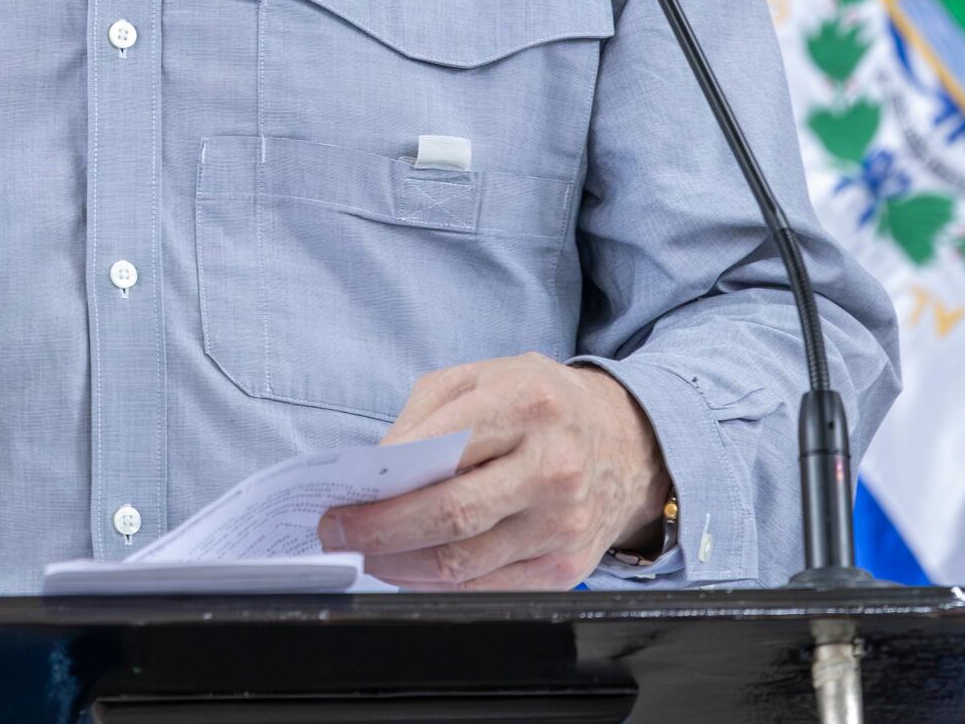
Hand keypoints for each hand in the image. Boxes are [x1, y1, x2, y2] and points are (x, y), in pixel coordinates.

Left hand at [318, 353, 671, 588]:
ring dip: (400, 565)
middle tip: (339, 535)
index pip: (441, 453)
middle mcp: (553, 465)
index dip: (382, 487)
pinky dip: (438, 584)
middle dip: (380, 533)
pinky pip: (487, 587)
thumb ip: (424, 417)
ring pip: (464, 564)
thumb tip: (375, 473)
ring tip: (366, 553)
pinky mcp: (566, 566)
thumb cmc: (539, 404)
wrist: (626, 441)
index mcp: (528, 403)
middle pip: (450, 517)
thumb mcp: (483, 378)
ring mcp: (562, 522)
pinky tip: (410, 568)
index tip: (338, 502)